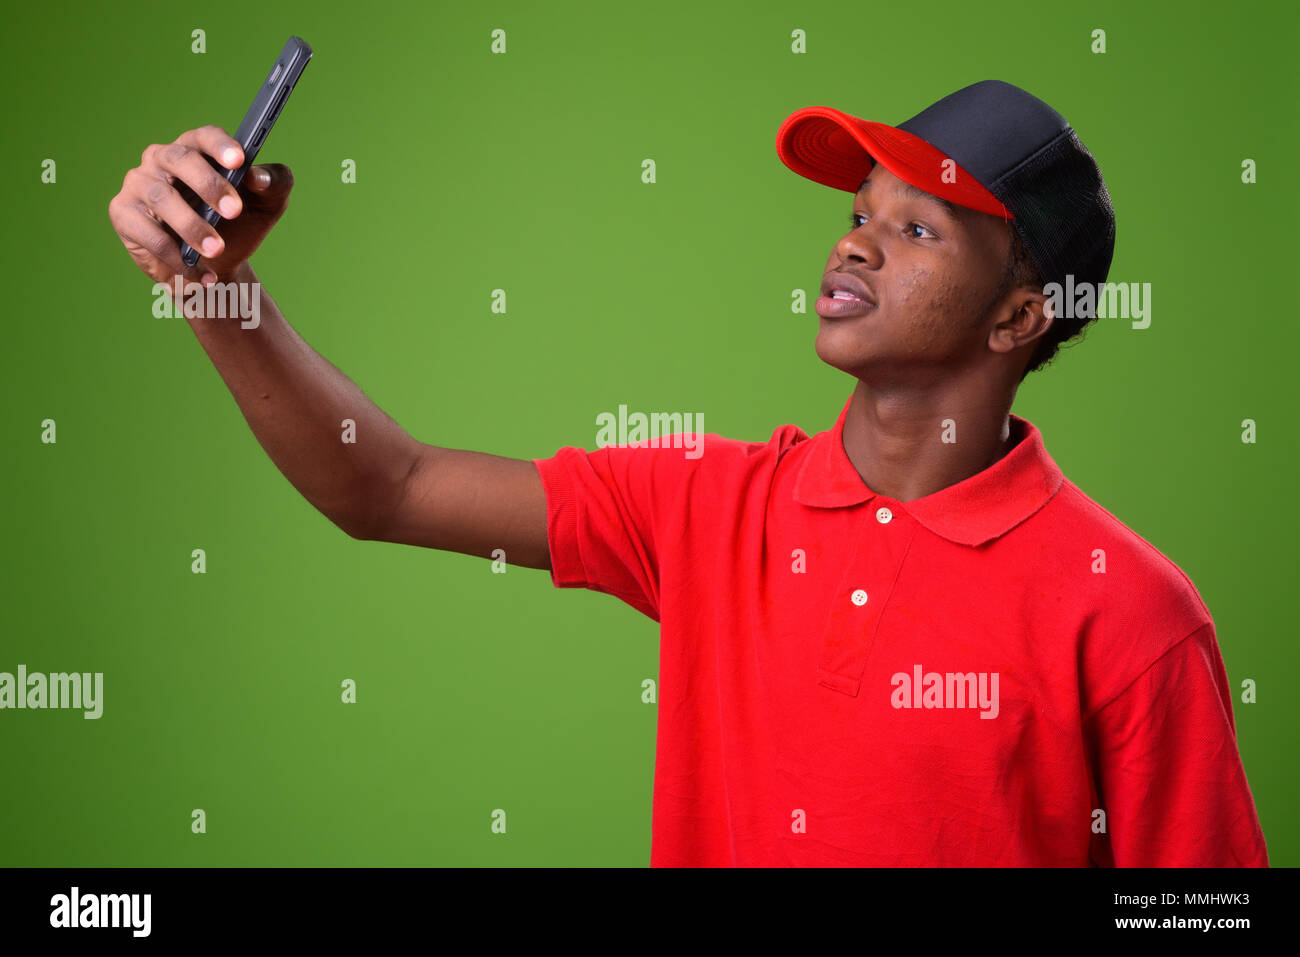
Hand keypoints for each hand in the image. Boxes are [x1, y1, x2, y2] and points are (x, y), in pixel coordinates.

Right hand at [108, 125, 293, 285]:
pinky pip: (149, 233)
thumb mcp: (267, 205)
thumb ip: (274, 184)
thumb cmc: (239, 225)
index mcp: (196, 149)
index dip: (220, 146)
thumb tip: (258, 177)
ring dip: (193, 226)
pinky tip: (202, 275)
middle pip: (180, 159)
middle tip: (232, 211)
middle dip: (208, 185)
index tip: (238, 161)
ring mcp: (139, 184)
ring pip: (162, 198)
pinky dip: (178, 258)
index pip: (204, 137)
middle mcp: (162, 159)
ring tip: (217, 250)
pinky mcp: (124, 214)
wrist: (218, 267)